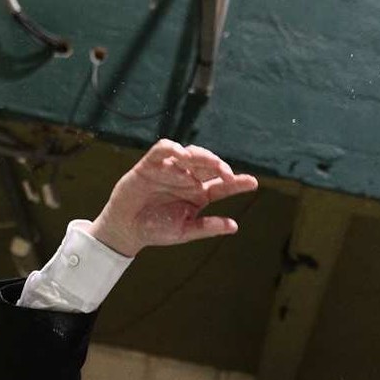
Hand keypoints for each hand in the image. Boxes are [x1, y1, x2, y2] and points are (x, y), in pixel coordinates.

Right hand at [89, 140, 257, 256]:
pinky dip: (173, 149)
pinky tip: (181, 155)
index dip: (237, 183)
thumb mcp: (184, 231)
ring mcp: (170, 170)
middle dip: (219, 166)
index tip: (253, 183)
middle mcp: (187, 179)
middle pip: (208, 165)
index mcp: (198, 195)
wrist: (126, 229)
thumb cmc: (156, 230)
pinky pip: (163, 149)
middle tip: (227, 173)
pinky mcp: (151, 164)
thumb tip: (234, 226)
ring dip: (201, 156)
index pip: (222, 186)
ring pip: (190, 154)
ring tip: (208, 163)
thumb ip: (207, 227)